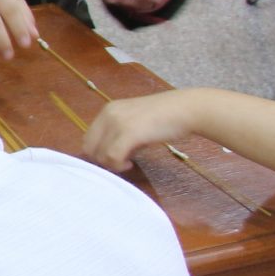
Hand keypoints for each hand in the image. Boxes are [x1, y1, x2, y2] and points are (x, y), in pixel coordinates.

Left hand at [82, 90, 200, 172]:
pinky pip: (112, 156)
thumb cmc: (164, 118)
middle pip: (88, 147)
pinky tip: (130, 164)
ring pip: (99, 154)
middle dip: (101, 160)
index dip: (97, 152)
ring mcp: (117, 122)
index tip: (113, 158)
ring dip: (111, 164)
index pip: (88, 138)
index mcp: (107, 110)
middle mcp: (108, 114)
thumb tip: (108, 156)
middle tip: (120, 162)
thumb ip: (119, 135)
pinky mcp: (128, 133)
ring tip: (127, 162)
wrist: (185, 110)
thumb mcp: (135, 123)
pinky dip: (118, 165)